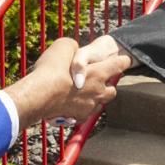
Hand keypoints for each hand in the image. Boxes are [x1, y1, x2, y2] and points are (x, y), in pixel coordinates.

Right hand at [3, 38, 130, 127]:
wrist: (38, 96)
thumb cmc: (51, 70)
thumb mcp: (63, 46)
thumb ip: (73, 48)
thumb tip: (73, 51)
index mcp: (98, 73)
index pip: (118, 65)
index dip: (123, 61)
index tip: (126, 60)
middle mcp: (97, 92)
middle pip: (112, 91)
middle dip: (107, 86)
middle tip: (98, 80)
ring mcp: (88, 107)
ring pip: (98, 104)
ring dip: (93, 98)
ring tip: (81, 94)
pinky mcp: (77, 118)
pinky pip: (83, 114)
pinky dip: (79, 109)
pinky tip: (69, 105)